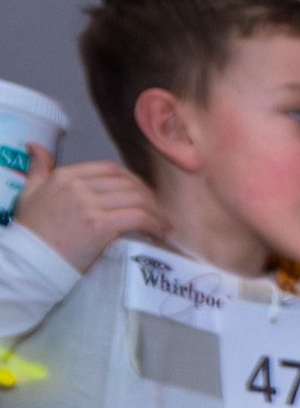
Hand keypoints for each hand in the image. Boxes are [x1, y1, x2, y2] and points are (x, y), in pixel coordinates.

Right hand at [13, 149, 164, 271]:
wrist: (30, 260)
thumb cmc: (31, 230)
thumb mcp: (29, 193)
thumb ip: (38, 170)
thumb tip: (36, 146)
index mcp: (65, 176)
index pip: (109, 168)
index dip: (132, 179)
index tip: (141, 193)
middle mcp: (79, 186)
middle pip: (128, 183)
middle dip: (148, 196)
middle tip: (156, 210)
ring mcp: (90, 205)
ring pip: (137, 199)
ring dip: (155, 211)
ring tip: (161, 223)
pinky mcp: (100, 226)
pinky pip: (138, 217)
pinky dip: (154, 223)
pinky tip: (159, 231)